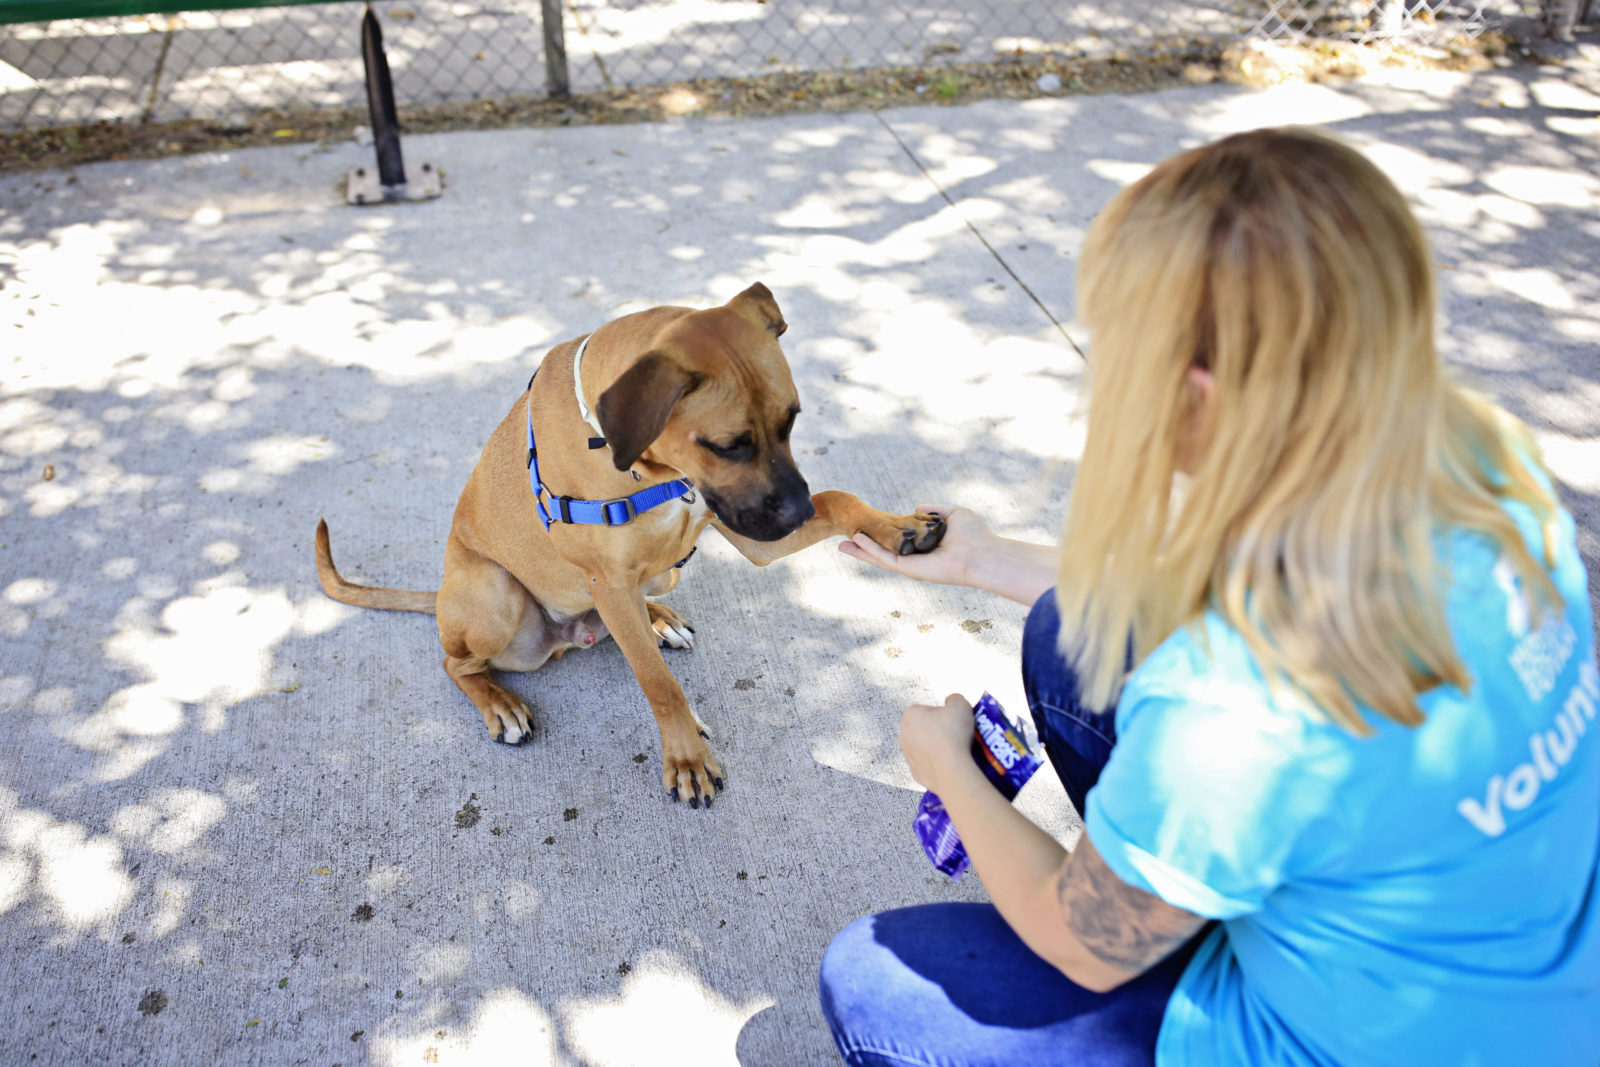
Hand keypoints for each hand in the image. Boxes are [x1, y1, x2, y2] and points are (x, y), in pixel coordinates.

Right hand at [839, 506, 991, 587]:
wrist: (983, 554)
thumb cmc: (975, 536)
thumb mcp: (953, 515)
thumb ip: (934, 511)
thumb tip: (917, 509)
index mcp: (926, 548)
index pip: (899, 542)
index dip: (883, 536)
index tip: (868, 529)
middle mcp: (917, 559)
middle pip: (884, 552)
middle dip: (864, 548)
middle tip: (846, 541)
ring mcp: (912, 565)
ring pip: (880, 558)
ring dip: (861, 551)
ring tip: (842, 544)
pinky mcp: (910, 569)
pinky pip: (886, 558)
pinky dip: (870, 550)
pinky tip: (857, 540)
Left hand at [899, 693, 980, 794]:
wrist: (952, 770)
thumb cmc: (953, 734)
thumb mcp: (961, 704)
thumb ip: (955, 698)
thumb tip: (952, 700)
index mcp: (910, 714)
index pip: (927, 709)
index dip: (943, 714)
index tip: (953, 720)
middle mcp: (903, 734)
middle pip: (924, 728)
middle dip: (938, 730)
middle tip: (954, 734)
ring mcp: (908, 755)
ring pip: (924, 747)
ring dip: (937, 747)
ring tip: (954, 750)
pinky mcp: (915, 773)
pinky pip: (928, 764)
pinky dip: (937, 763)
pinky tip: (949, 763)